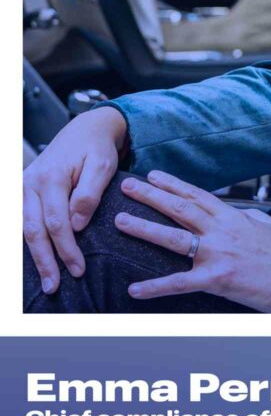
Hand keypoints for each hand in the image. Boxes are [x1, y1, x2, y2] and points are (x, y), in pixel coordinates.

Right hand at [23, 106, 127, 293]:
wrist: (85, 129)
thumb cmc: (96, 149)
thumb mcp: (103, 165)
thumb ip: (90, 193)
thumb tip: (77, 225)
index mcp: (51, 177)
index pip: (57, 222)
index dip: (66, 248)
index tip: (79, 268)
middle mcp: (31, 182)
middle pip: (35, 229)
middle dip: (45, 260)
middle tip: (55, 286)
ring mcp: (23, 186)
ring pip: (24, 228)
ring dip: (34, 256)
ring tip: (46, 281)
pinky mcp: (24, 191)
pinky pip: (22, 221)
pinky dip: (28, 242)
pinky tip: (37, 259)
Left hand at [116, 171, 270, 311]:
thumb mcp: (270, 227)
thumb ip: (250, 220)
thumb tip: (241, 216)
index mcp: (233, 218)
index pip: (197, 195)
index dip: (173, 184)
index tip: (153, 175)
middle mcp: (221, 231)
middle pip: (179, 208)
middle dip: (150, 196)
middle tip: (126, 187)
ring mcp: (217, 254)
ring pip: (173, 238)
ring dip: (144, 228)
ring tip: (120, 220)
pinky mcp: (217, 279)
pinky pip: (180, 283)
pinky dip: (156, 287)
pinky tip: (136, 288)